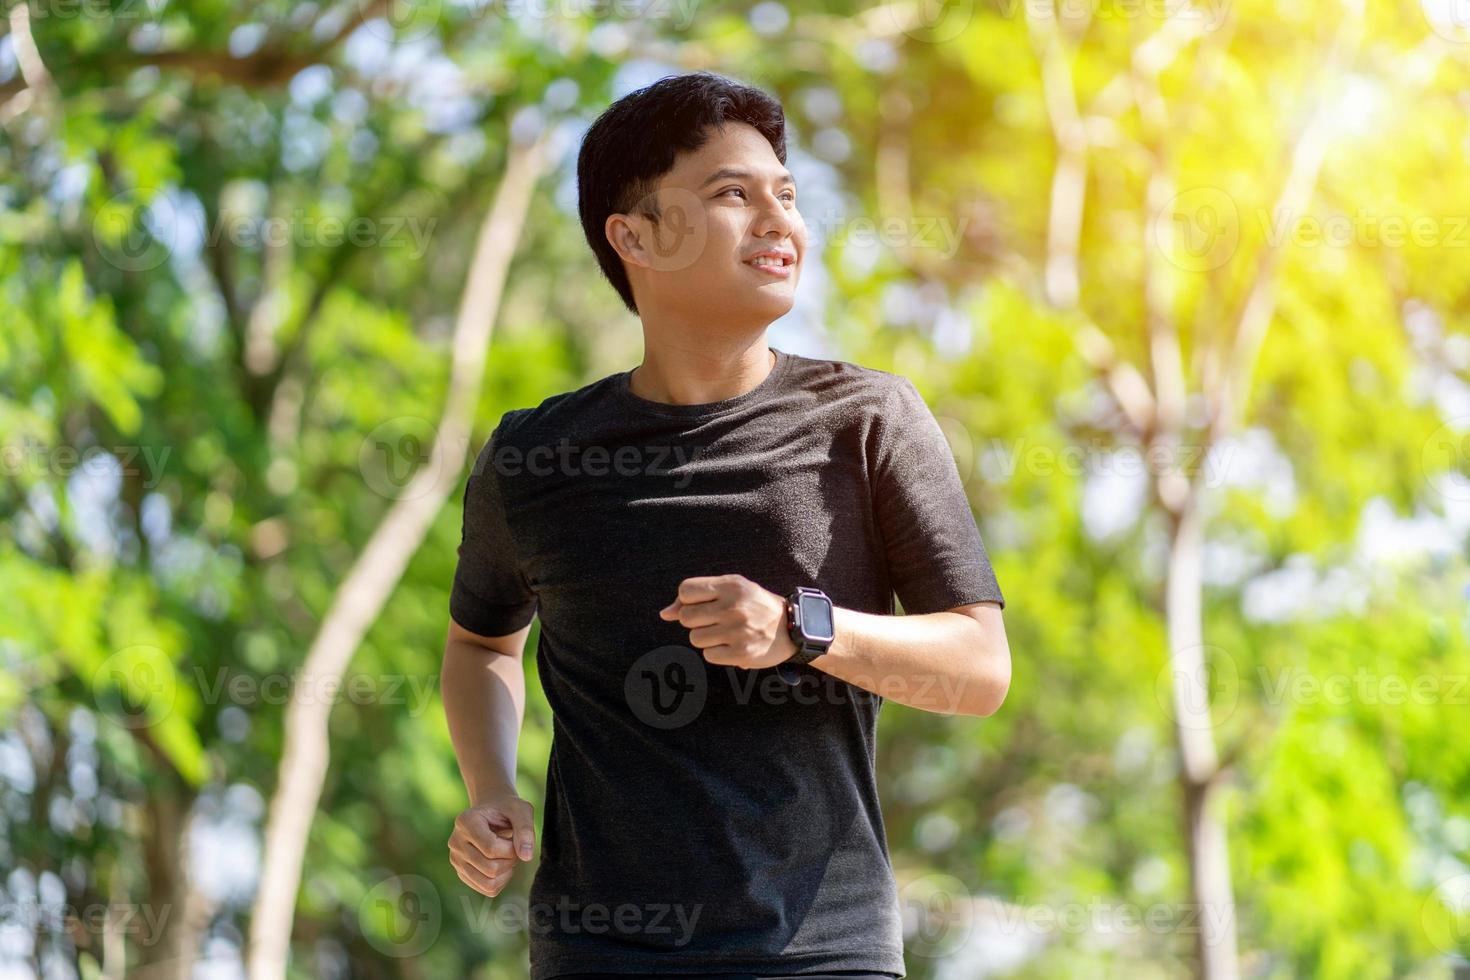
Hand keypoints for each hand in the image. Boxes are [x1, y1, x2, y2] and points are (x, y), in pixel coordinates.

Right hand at [448, 793, 535, 897]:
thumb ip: (525, 830)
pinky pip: (487, 889)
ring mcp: (456, 859)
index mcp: (466, 821)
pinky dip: (501, 881)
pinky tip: (502, 864)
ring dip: (506, 873)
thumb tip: (526, 857)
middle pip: (490, 868)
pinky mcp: (461, 872)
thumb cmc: (507, 810)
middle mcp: (455, 841)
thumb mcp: (521, 810)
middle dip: (510, 860)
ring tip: (507, 856)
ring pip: (488, 883)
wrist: (492, 812)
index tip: (515, 838)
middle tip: (514, 847)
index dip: (511, 849)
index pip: (491, 849)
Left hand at [659, 574, 797, 670]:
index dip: (687, 600)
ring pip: (695, 638)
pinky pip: (708, 655)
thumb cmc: (755, 605)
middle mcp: (734, 607)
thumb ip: (698, 597)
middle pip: (686, 617)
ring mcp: (737, 631)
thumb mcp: (733, 590)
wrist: (792, 627)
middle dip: (696, 621)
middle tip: (715, 621)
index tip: (702, 605)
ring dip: (706, 638)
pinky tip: (732, 645)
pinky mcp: (741, 653)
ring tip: (726, 633)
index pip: (685, 590)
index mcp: (731, 586)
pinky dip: (717, 653)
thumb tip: (664, 614)